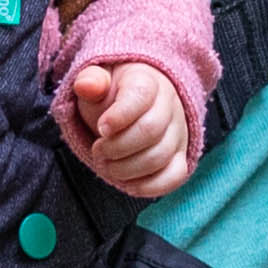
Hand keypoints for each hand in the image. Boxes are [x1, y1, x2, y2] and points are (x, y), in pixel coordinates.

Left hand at [71, 56, 196, 196]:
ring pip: (159, 157)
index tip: (101, 128)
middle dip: (116, 147)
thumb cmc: (112, 95)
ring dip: (125, 169)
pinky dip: (148, 186)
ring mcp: (178, 134)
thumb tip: (87, 86)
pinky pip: (174, 177)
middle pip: (150, 130)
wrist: (134, 106)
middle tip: (98, 150)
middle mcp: (169, 107)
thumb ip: (90, 81)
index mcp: (148, 82)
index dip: (118, 116)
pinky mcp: (180, 157)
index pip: (140, 96)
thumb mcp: (98, 82)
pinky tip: (127, 183)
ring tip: (106, 165)